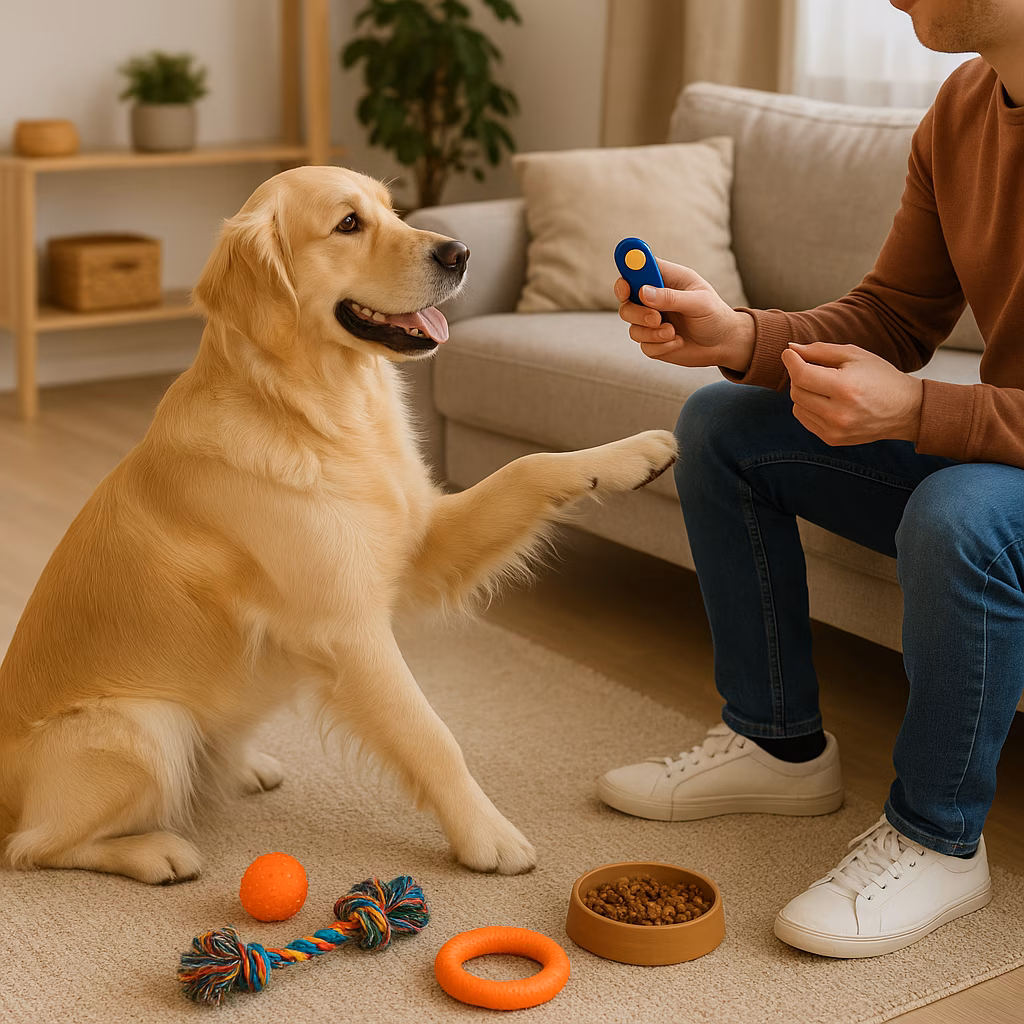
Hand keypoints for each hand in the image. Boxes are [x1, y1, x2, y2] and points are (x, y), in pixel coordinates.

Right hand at [614, 259, 755, 373]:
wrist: (723, 344)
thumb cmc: (715, 315)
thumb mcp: (699, 302)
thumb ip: (671, 297)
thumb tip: (643, 293)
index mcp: (666, 278)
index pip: (637, 269)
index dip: (626, 273)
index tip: (625, 286)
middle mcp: (654, 298)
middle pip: (626, 302)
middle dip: (637, 312)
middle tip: (656, 318)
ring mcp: (650, 321)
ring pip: (632, 326)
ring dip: (651, 333)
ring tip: (673, 333)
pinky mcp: (652, 341)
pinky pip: (644, 345)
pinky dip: (661, 346)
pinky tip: (678, 342)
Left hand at [781, 342, 923, 444]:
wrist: (906, 410)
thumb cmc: (880, 377)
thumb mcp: (854, 356)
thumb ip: (820, 351)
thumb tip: (790, 348)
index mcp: (846, 388)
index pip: (802, 375)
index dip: (791, 361)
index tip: (789, 353)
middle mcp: (838, 413)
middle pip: (796, 391)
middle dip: (798, 376)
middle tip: (811, 367)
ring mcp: (835, 430)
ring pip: (797, 406)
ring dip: (803, 392)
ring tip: (823, 385)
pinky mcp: (832, 440)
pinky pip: (805, 419)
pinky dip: (808, 407)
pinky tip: (825, 400)